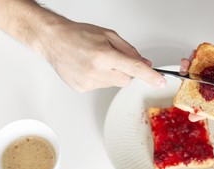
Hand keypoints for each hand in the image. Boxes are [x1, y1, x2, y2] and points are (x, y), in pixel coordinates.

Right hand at [40, 20, 165, 91]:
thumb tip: (145, 63)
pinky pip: (101, 87)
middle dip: (125, 71)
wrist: (53, 40)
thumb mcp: (108, 35)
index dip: (150, 76)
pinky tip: (88, 68)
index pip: (134, 69)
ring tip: (95, 61)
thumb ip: (129, 51)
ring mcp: (88, 82)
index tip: (160, 82)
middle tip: (112, 59)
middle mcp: (96, 71)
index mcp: (104, 55)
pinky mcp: (82, 88)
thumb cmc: (78, 34)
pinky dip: (99, 79)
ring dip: (111, 74)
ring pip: (113, 84)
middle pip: (126, 80)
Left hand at [180, 38, 213, 121]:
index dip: (203, 113)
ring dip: (189, 70)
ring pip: (198, 75)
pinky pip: (202, 61)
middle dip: (188, 88)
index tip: (192, 116)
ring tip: (184, 63)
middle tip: (181, 81)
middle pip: (201, 91)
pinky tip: (193, 53)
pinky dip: (196, 57)